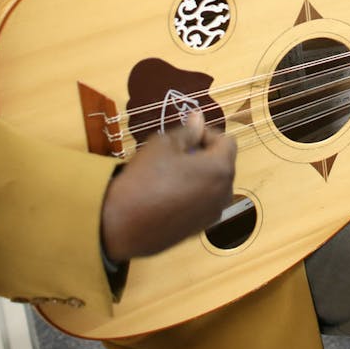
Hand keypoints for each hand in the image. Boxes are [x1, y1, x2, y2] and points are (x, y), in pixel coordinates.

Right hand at [100, 111, 235, 261]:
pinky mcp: (200, 230)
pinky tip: (168, 196)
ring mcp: (213, 214)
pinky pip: (204, 204)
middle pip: (223, 165)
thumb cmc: (145, 178)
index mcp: (220, 169)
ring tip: (171, 175)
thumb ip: (187, 131)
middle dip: (205, 155)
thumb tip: (199, 118)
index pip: (227, 142)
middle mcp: (224, 193)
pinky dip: (194, 195)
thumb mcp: (163, 145)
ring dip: (200, 176)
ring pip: (214, 186)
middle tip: (176, 154)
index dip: (207, 134)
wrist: (122, 225)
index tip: (185, 136)